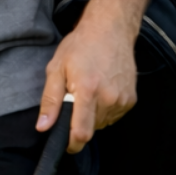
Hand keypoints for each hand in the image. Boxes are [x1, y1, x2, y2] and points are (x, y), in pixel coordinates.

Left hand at [37, 18, 138, 152]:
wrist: (111, 29)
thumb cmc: (81, 46)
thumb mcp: (56, 68)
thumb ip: (50, 100)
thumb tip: (43, 126)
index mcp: (87, 90)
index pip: (82, 132)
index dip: (72, 144)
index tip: (66, 145)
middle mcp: (108, 98)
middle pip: (92, 129)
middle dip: (80, 122)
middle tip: (76, 99)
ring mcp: (122, 99)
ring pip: (103, 123)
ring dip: (93, 115)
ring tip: (90, 90)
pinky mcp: (131, 99)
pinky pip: (114, 116)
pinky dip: (105, 109)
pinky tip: (102, 90)